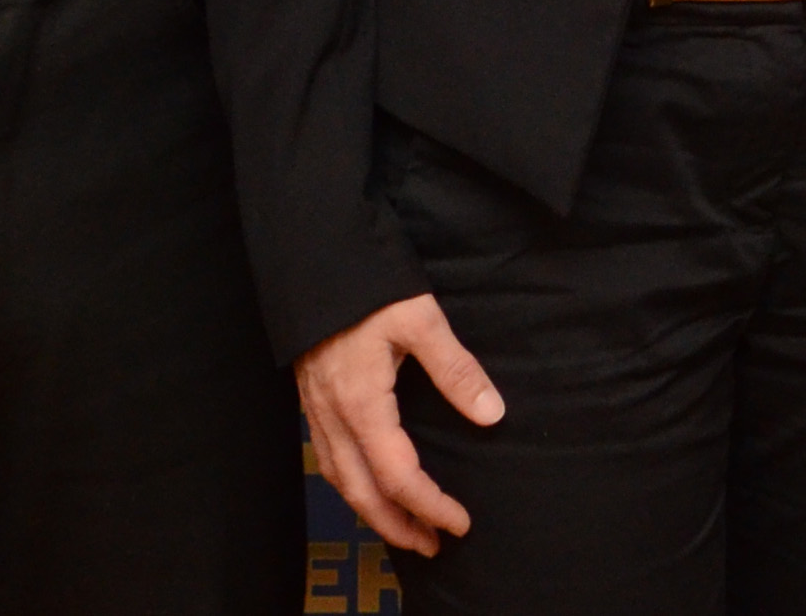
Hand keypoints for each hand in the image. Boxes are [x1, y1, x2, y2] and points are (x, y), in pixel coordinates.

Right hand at [294, 294, 502, 556]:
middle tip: (434, 545)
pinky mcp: (313, 401)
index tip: (460, 523)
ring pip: (341, 481)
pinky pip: (330, 461)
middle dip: (398, 526)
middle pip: (362, 493)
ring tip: (407, 529)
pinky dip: (353, 486)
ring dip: (374, 512)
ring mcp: (317, 411)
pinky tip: (371, 486)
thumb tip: (492, 414)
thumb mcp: (421, 320)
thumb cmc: (369, 286)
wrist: (314, 260)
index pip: (397, 475)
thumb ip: (457, 370)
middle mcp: (333, 417)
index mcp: (361, 404)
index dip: (429, 505)